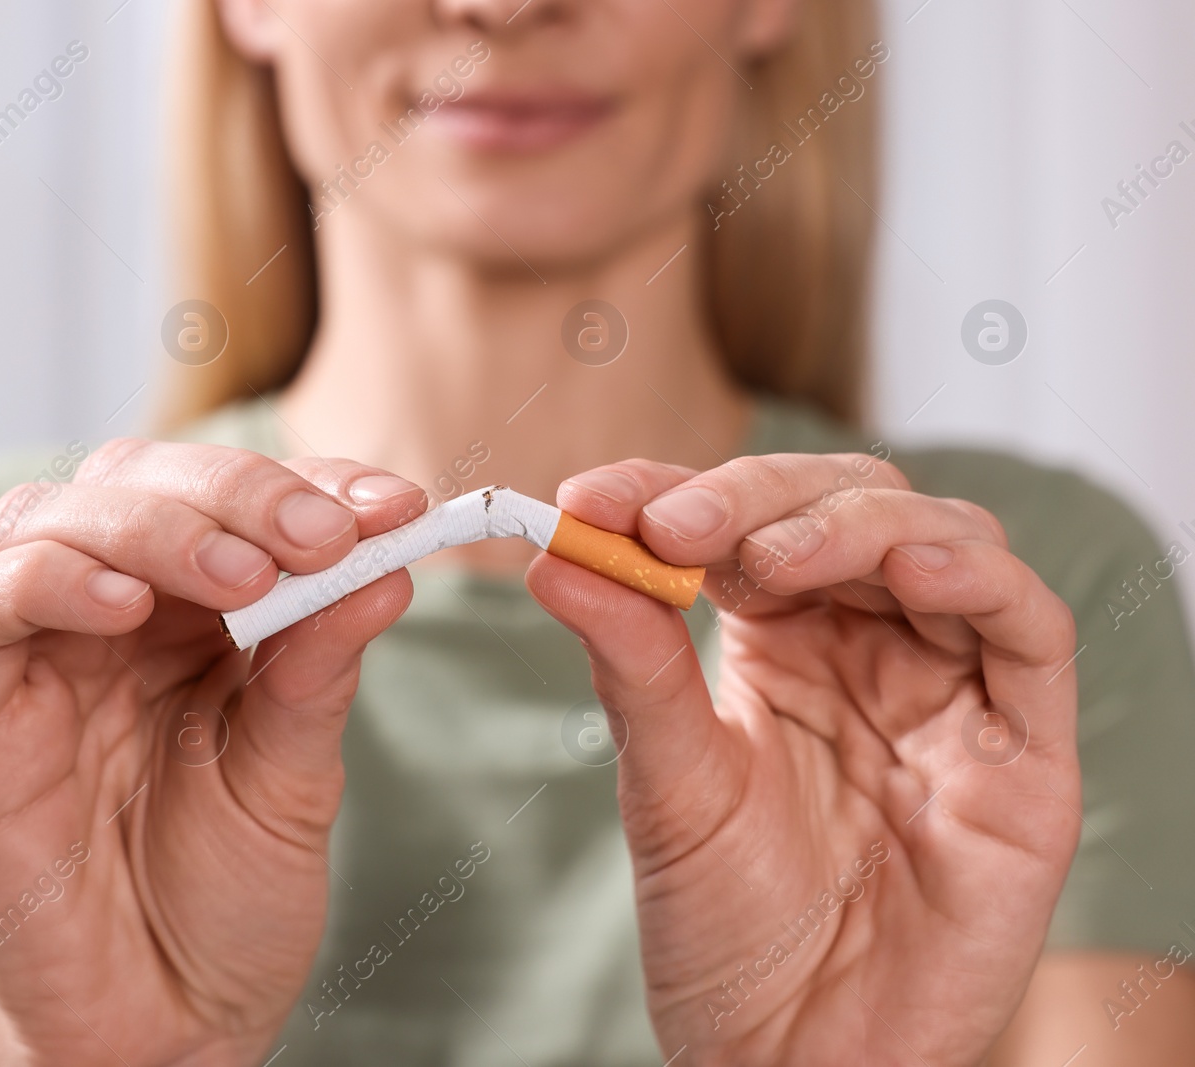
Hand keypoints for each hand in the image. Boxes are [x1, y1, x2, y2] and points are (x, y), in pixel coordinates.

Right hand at [0, 439, 427, 1066]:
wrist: (159, 1030)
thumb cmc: (222, 904)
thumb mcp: (295, 776)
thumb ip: (318, 666)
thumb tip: (387, 565)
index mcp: (194, 620)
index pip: (230, 500)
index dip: (308, 484)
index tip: (394, 506)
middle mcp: (111, 622)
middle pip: (136, 480)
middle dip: (237, 490)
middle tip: (322, 533)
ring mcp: (39, 663)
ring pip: (53, 518)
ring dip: (154, 522)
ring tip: (244, 577)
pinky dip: (47, 583)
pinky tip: (126, 607)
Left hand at [525, 453, 1081, 1065]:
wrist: (792, 1060)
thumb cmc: (730, 932)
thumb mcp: (667, 783)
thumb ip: (634, 663)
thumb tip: (558, 552)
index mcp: (786, 646)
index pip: (746, 525)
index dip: (676, 492)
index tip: (595, 497)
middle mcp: (875, 651)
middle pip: (846, 509)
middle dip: (758, 500)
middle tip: (674, 525)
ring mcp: (952, 693)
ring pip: (939, 541)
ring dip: (852, 525)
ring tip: (767, 556)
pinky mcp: (1024, 752)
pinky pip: (1031, 630)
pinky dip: (976, 577)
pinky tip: (907, 567)